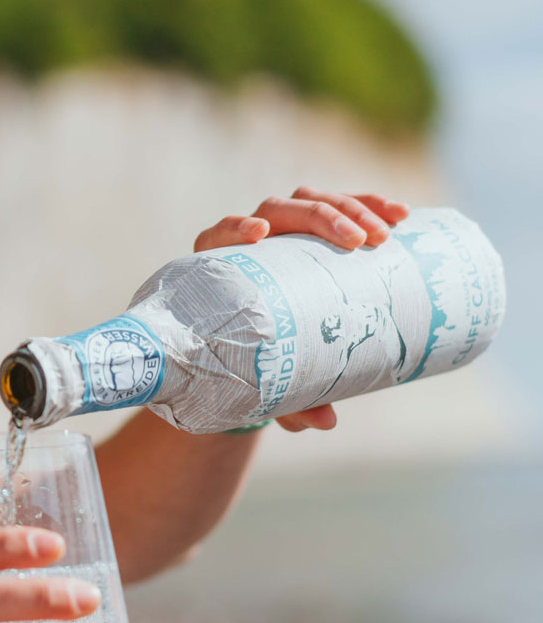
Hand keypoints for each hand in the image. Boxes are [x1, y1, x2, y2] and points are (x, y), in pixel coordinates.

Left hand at [192, 186, 410, 431]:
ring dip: (351, 207)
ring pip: (312, 201)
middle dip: (319, 217)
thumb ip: (290, 400)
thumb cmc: (257, 365)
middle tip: (357, 241)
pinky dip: (369, 206)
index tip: (258, 233)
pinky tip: (401, 215)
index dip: (235, 228)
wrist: (265, 349)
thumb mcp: (269, 382)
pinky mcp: (316, 230)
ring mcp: (283, 229)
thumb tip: (326, 421)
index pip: (220, 236)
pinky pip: (342, 208)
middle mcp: (250, 241)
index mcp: (222, 270)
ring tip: (386, 232)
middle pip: (278, 210)